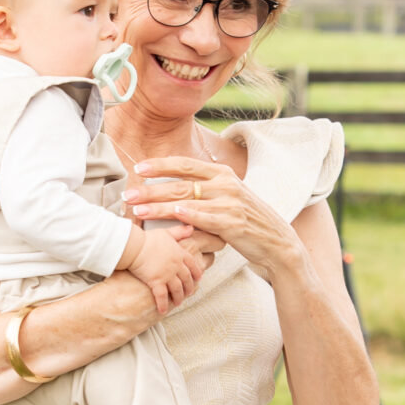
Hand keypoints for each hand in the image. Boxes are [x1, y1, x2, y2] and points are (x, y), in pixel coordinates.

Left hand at [126, 154, 297, 282]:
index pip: (185, 164)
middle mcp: (225, 184)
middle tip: (127, 192)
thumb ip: (207, 188)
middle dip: (151, 188)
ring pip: (186, 202)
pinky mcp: (232, 223)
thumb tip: (177, 185)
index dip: (160, 165)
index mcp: (222, 174)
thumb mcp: (229, 196)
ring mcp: (229, 203)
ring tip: (136, 209)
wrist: (276, 240)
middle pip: (180, 184)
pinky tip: (171, 216)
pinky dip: (187, 216)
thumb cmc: (246, 219)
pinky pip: (204, 218)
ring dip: (159, 206)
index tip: (138, 167)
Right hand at [126, 224, 204, 312]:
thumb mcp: (166, 232)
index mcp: (179, 254)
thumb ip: (179, 231)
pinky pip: (162, 297)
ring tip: (178, 302)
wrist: (135, 246)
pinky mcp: (156, 282)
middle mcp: (176, 266)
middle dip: (189, 287)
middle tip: (189, 293)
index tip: (199, 278)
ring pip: (177, 289)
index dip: (196, 272)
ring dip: (179, 297)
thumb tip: (191, 228)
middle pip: (187, 279)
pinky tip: (163, 311)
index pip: (192, 264)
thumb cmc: (148, 239)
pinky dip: (163, 305)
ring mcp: (167, 275)